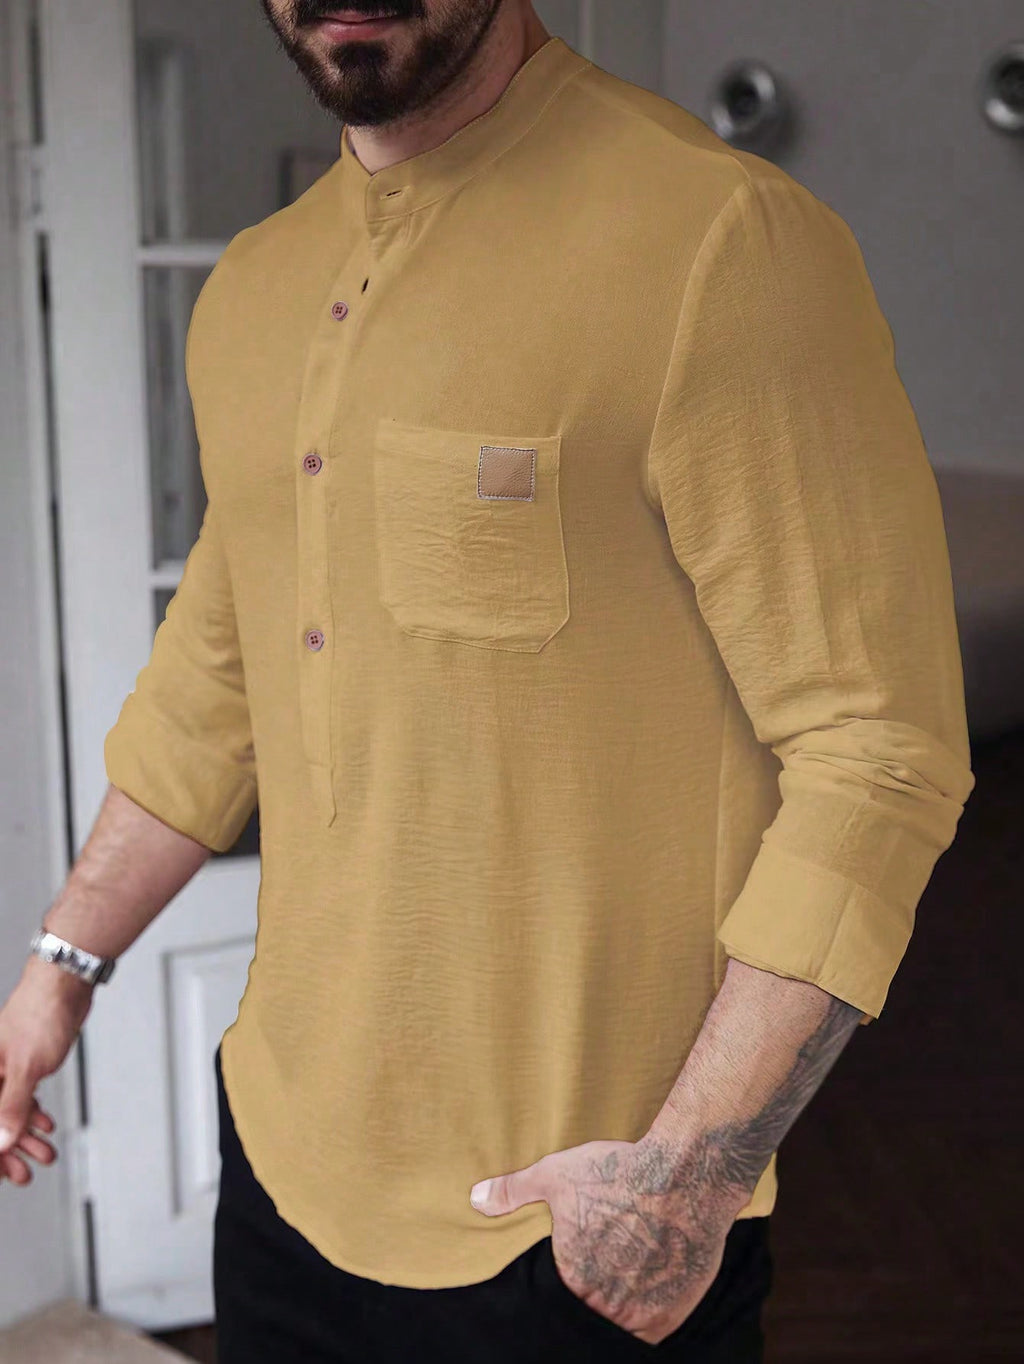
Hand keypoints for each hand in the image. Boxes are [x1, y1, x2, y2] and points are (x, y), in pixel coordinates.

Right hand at [0, 956, 93, 1182]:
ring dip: (25, 1136)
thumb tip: (1, 1142)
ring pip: (8, 1112)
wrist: (64, 985)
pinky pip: (22, 1098)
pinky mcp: (24, 1064)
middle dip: (8, 1150)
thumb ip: (11, 1107)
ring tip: (43, 1156)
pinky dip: (33, 1115)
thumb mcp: (25, 1068)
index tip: (3, 1174)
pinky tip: (45, 1127)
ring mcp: (5, 1068)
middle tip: (24, 1175)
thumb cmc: (40, 1015)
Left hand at [469, 1135, 739, 1345]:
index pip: (559, 1299)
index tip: (576, 1267)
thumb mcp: (557, 1174)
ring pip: (620, 1326)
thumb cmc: (618, 1173)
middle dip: (591, 1297)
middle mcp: (603, 1305)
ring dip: (618, 1309)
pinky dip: (646, 1316)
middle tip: (603, 1273)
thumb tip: (476, 1199)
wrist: (682, 1177)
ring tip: (624, 1281)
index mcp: (571, 1279)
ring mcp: (639, 1315)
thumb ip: (514, 1191)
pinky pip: (651, 1332)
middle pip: (590, 1312)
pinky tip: (647, 1290)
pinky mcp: (671, 1315)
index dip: (567, 1284)